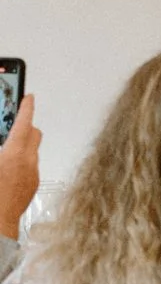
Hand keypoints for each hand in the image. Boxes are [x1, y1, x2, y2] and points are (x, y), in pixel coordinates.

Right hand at [0, 95, 39, 240]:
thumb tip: (2, 141)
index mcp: (14, 154)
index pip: (24, 123)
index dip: (26, 107)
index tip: (28, 96)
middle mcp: (28, 163)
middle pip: (34, 134)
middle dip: (24, 126)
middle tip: (10, 124)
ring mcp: (32, 176)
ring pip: (31, 152)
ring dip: (20, 146)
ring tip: (2, 151)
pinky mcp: (31, 187)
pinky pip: (29, 168)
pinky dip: (19, 162)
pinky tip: (3, 171)